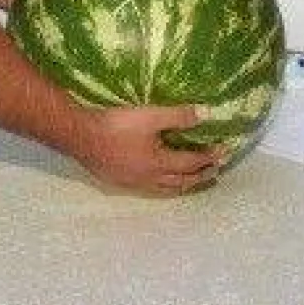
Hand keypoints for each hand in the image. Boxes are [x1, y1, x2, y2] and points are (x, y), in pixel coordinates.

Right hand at [73, 104, 225, 194]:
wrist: (81, 136)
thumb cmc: (116, 126)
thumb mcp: (150, 116)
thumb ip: (178, 116)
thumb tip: (206, 114)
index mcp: (158, 164)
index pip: (191, 163)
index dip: (208, 157)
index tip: (222, 152)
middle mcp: (149, 179)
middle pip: (181, 182)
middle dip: (200, 176)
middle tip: (215, 171)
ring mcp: (133, 183)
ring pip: (165, 189)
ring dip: (183, 185)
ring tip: (193, 181)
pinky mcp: (120, 181)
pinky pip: (149, 188)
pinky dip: (163, 186)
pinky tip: (159, 181)